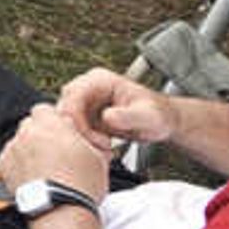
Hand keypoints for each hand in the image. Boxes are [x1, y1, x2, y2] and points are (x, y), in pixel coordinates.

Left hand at [0, 102, 112, 198]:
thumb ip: (84, 136)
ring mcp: (12, 149)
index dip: (53, 120)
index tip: (61, 132)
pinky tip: (33, 177)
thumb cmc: (82, 185)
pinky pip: (9, 158)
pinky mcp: (2, 166)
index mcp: (50, 125)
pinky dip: (17, 165)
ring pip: (18, 142)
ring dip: (28, 150)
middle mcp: (27, 133)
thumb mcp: (98, 155)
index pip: (45, 109)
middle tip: (54, 152)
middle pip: (29, 125)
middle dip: (40, 134)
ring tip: (45, 169)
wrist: (62, 210)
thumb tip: (79, 133)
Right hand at [56, 68, 176, 151]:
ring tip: (105, 147)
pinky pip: (75, 129)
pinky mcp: (86, 116)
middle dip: (79, 129)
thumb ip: (128, 116)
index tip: (89, 135)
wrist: (162, 123)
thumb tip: (106, 116)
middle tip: (100, 143)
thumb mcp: (147, 116)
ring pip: (67, 120)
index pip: (73, 93)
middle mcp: (89, 88)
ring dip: (82, 137)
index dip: (76, 115)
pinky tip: (102, 147)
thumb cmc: (158, 115)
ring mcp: (86, 102)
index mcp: (101, 80)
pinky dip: (85, 141)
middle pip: (65, 106)